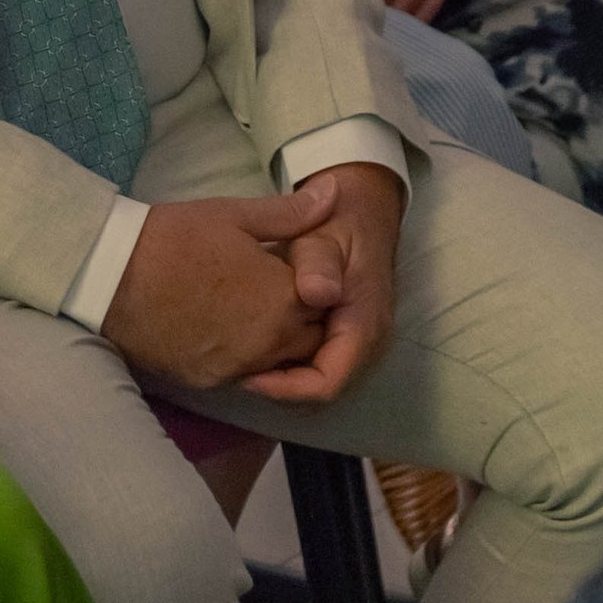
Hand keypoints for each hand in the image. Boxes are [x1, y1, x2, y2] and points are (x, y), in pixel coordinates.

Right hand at [101, 180, 345, 393]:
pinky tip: (224, 329)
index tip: (295, 267)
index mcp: (283, 298)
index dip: (317, 283)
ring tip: (250, 309)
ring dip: (278, 341)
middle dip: (305, 317)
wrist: (109, 275)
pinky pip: (244, 375)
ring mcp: (239, 366)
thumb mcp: (234, 215)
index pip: (328, 301)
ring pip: (281, 363)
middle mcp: (269, 341)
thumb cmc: (173, 237)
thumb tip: (336, 192)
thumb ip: (292, 213)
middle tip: (276, 289)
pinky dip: (245, 357)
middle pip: (311, 339)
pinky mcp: (209, 380)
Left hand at [236, 162, 404, 408]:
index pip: (327, 383)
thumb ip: (318, 263)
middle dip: (280, 388)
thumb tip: (318, 294)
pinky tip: (258, 349)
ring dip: (282, 379)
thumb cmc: (337, 221)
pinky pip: (317, 367)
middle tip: (235, 369)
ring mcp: (357, 343)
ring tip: (243, 361)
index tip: (246, 374)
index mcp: (364, 323)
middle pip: (321, 391)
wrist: (360, 211)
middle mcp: (367, 343)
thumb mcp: (322, 235)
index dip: (285, 388)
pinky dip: (288, 366)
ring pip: (317, 383)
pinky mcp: (344, 337)